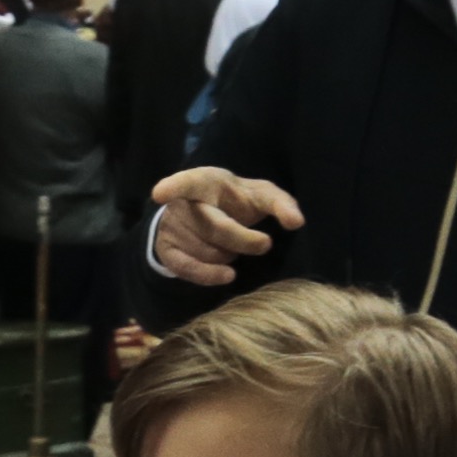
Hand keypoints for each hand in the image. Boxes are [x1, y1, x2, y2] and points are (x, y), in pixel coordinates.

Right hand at [147, 166, 300, 286]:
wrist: (208, 214)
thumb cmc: (238, 201)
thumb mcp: (261, 195)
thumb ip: (282, 203)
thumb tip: (296, 222)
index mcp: (204, 181)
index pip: (188, 182)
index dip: (174, 187)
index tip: (160, 193)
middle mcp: (181, 203)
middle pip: (214, 227)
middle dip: (243, 240)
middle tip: (266, 244)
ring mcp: (170, 227)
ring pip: (206, 251)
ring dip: (229, 255)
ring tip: (233, 247)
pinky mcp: (166, 250)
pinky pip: (188, 268)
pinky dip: (210, 275)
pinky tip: (228, 275)